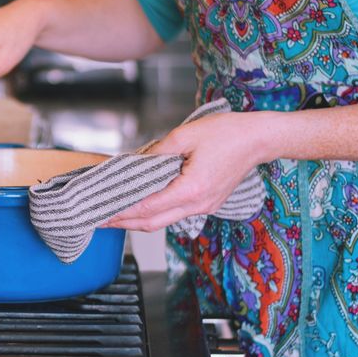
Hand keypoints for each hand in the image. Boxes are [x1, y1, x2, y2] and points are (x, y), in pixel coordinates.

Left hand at [102, 112, 265, 231]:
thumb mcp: (185, 135)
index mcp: (191, 189)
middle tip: (99, 219)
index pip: (147, 208)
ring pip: (163, 221)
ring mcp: (203, 207)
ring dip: (137, 220)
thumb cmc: (227, 133)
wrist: (258, 139)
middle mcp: (197, 204)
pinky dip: (154, 213)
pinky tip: (140, 206)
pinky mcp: (206, 203)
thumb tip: (135, 163)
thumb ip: (156, 152)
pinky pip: (174, 214)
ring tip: (114, 214)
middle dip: (123, 223)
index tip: (101, 211)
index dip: (121, 212)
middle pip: (152, 223)